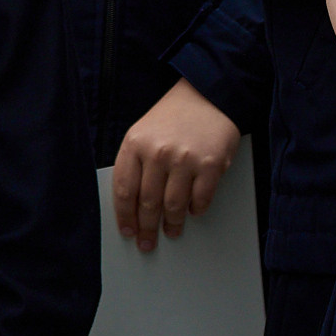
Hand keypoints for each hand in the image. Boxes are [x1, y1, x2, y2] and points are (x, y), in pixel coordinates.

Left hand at [112, 78, 240, 251]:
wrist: (209, 93)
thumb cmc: (173, 116)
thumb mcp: (144, 132)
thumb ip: (136, 164)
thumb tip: (132, 206)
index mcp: (135, 143)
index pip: (124, 190)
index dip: (125, 217)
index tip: (128, 232)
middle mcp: (158, 152)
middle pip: (148, 203)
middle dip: (146, 228)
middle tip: (147, 242)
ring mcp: (186, 158)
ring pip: (174, 206)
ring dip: (172, 224)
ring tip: (171, 231)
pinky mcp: (211, 164)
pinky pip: (200, 199)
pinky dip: (196, 210)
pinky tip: (193, 211)